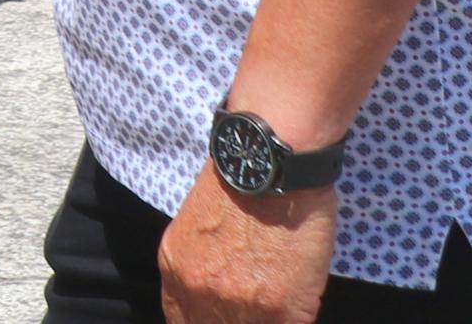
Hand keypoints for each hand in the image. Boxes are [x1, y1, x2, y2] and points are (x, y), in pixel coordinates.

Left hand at [157, 166, 334, 323]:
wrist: (273, 164)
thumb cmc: (241, 184)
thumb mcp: (196, 227)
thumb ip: (199, 267)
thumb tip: (215, 296)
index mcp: (175, 268)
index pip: (182, 321)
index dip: (205, 322)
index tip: (224, 317)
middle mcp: (198, 291)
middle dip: (234, 320)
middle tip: (254, 306)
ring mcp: (238, 305)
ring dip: (265, 319)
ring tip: (275, 300)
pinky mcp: (280, 311)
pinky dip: (294, 318)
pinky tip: (297, 301)